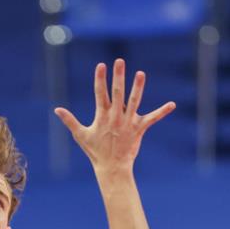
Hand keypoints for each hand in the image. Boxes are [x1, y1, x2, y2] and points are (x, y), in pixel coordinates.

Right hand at [54, 59, 174, 173]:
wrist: (112, 167)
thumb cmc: (95, 151)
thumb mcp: (80, 135)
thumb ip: (70, 121)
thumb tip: (57, 109)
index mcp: (102, 116)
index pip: (100, 93)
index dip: (100, 79)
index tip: (101, 65)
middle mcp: (116, 117)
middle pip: (117, 92)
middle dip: (118, 76)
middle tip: (119, 61)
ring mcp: (128, 122)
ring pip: (134, 101)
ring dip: (138, 87)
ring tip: (141, 73)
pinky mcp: (139, 128)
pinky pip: (152, 118)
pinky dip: (162, 112)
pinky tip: (172, 104)